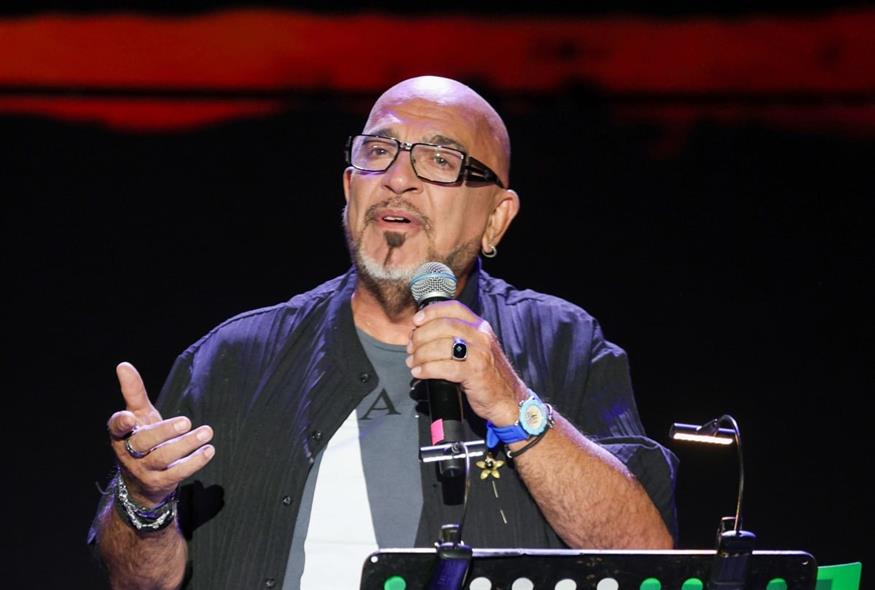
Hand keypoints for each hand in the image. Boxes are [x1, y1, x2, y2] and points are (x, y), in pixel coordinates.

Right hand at [107, 362, 214, 504]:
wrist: (141, 483)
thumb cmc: (142, 440)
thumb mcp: (138, 415)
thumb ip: (133, 392)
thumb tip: (123, 364)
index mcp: (122, 435)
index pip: (116, 428)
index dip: (121, 423)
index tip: (131, 416)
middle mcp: (129, 454)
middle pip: (143, 442)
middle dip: (164, 432)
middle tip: (186, 422)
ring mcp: (144, 470)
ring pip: (163, 458)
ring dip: (186, 445)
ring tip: (207, 432)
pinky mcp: (160, 482)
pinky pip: (177, 473)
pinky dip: (194, 462)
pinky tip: (209, 450)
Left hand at [406, 301, 526, 425]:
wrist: (508, 398)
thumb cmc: (487, 374)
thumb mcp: (477, 348)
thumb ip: (458, 336)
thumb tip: (423, 333)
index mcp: (480, 326)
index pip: (453, 308)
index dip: (431, 312)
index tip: (416, 321)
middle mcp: (481, 335)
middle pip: (443, 326)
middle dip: (420, 336)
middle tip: (411, 348)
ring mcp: (479, 353)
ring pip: (441, 345)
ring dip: (420, 354)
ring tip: (412, 362)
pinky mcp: (475, 372)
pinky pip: (444, 367)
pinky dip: (427, 369)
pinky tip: (419, 372)